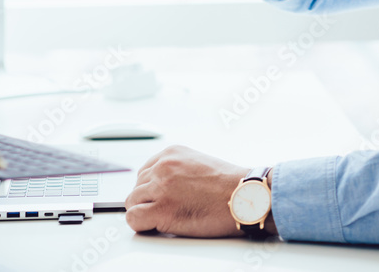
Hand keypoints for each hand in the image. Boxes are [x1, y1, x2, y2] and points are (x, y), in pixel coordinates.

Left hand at [125, 145, 275, 237]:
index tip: (160, 197)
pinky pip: (134, 219)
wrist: (245, 196)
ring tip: (168, 218)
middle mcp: (163, 166)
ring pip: (132, 203)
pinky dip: (142, 225)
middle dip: (148, 201)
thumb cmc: (230, 185)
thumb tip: (161, 185)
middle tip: (167, 210)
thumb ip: (176, 170)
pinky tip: (158, 225)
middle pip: (137, 187)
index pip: (144, 172)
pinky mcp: (162, 209)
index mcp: (171, 154)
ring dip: (146, 212)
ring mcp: (161, 187)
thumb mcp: (198, 163)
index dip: (151, 189)